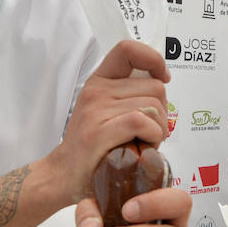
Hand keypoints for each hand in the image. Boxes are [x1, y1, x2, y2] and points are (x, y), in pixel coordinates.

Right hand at [48, 40, 169, 201]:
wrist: (64, 176)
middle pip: (155, 87)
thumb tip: (162, 83)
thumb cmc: (93, 148)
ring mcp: (96, 110)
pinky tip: (145, 147)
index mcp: (99, 81)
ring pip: (153, 106)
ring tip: (144, 143)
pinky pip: (143, 121)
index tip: (163, 77)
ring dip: (159, 129)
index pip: (128, 49)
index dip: (153, 59)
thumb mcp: (105, 112)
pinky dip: (153, 136)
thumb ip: (128, 95)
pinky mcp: (99, 132)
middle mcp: (96, 91)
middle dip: (163, 112)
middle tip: (150, 132)